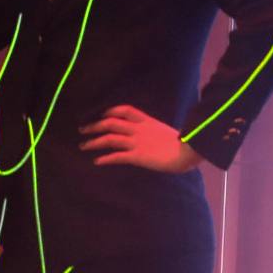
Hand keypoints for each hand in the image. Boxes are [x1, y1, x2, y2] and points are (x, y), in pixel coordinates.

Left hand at [79, 104, 203, 172]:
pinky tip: (96, 162)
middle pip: (111, 123)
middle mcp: (139, 129)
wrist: (189, 150)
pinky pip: (117, 156)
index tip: (100, 114)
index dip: (110, 111)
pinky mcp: (138, 156)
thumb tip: (155, 136)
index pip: (124, 110)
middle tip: (82, 129)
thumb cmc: (185, 142)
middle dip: (94, 125)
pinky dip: (105, 158)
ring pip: (110, 138)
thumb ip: (157, 132)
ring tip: (83, 146)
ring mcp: (137, 142)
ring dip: (94, 142)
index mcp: (147, 121)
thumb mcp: (168, 131)